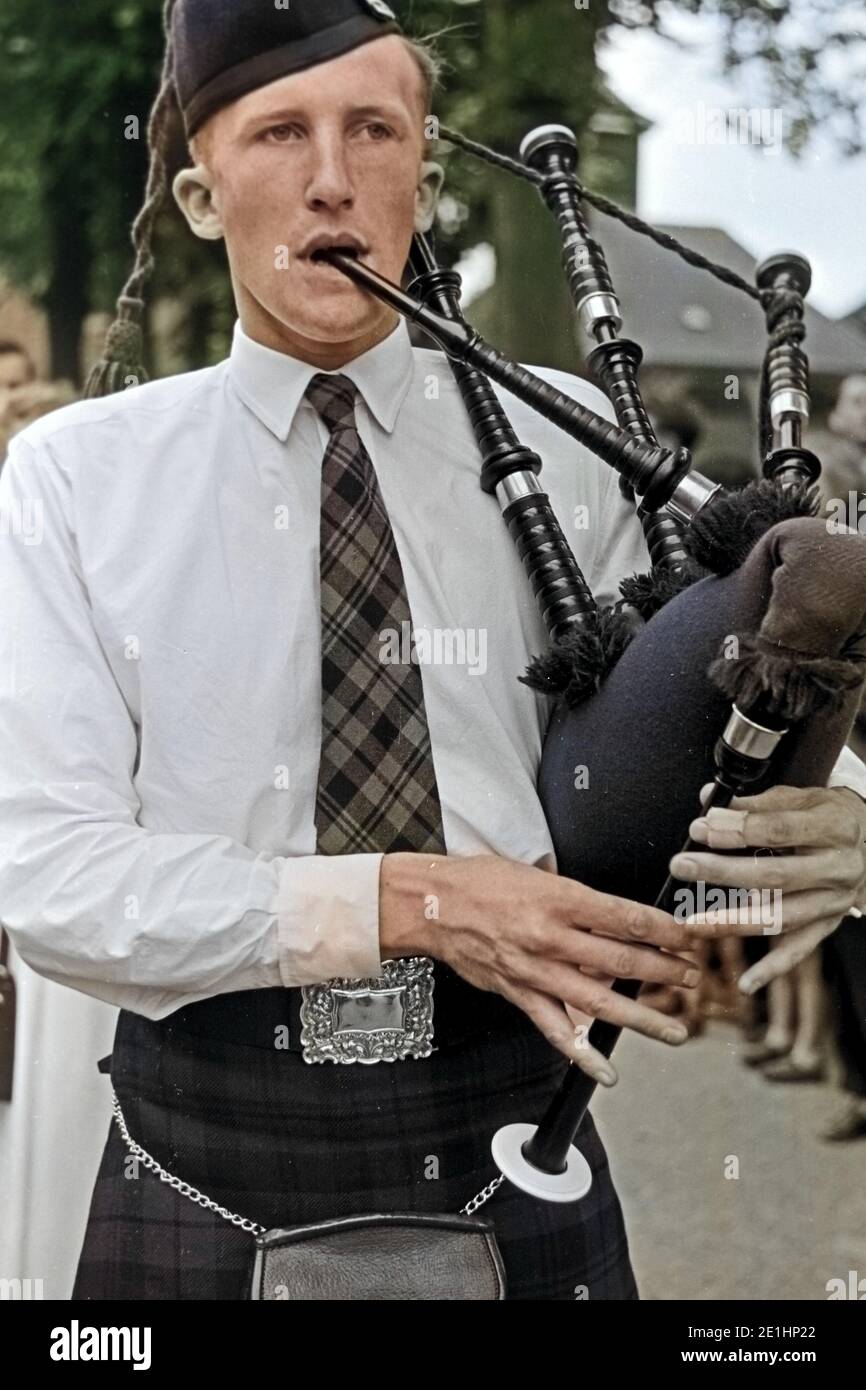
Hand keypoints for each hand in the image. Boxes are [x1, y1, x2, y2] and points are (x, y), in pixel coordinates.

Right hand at [380, 852, 699, 1084]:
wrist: (432, 905)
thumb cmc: (480, 882)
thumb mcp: (536, 874)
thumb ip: (573, 897)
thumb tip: (611, 914)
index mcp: (560, 899)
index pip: (625, 918)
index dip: (663, 931)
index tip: (686, 938)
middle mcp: (551, 936)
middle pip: (621, 960)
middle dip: (664, 971)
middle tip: (691, 977)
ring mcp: (536, 970)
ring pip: (598, 1000)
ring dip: (641, 1017)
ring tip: (673, 1029)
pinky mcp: (519, 993)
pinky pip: (555, 1028)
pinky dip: (581, 1053)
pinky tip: (606, 1069)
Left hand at [670, 785, 865, 993]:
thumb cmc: (827, 816)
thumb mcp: (800, 797)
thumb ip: (754, 802)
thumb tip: (707, 802)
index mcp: (832, 828)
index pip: (777, 830)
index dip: (735, 830)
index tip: (700, 829)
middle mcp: (837, 867)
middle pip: (774, 875)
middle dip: (722, 872)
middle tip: (682, 866)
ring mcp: (833, 901)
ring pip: (780, 916)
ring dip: (732, 922)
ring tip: (693, 922)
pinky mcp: (828, 924)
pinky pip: (799, 950)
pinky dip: (772, 968)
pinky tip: (746, 982)